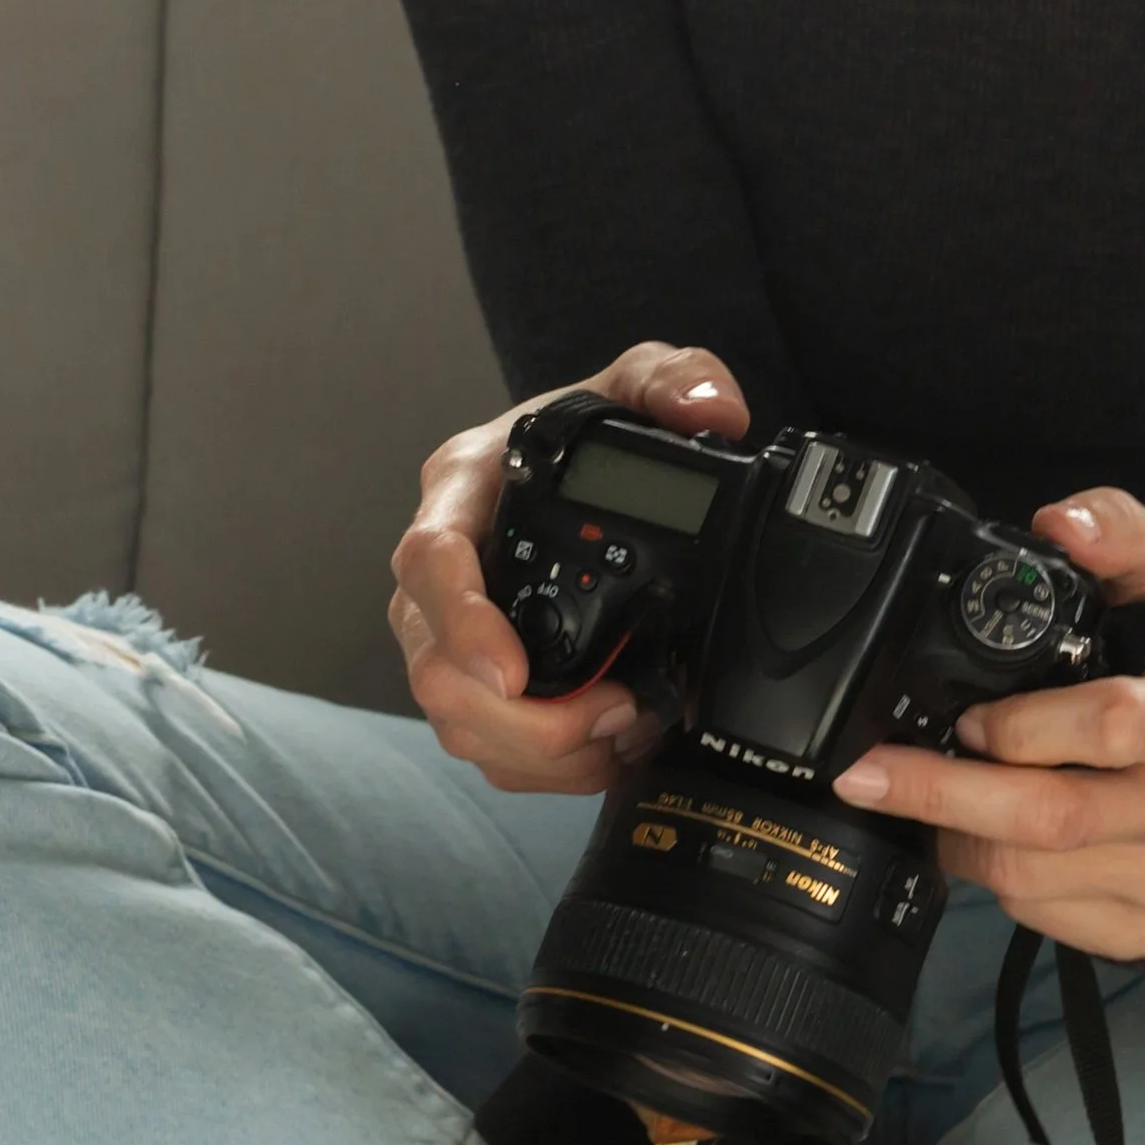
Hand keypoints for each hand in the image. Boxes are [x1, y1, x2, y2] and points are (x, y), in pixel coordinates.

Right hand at [389, 340, 747, 793]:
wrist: (581, 473)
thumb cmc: (587, 433)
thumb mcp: (635, 382)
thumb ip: (674, 378)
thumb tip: (713, 412)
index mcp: (463, 489)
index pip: (430, 559)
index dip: (462, 622)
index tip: (511, 672)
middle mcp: (441, 569)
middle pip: (436, 670)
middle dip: (524, 718)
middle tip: (614, 713)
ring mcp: (449, 632)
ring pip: (459, 723)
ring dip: (543, 749)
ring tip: (625, 728)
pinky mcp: (476, 681)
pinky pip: (488, 747)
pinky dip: (549, 766)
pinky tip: (608, 746)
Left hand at [830, 488, 1144, 958]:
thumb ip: (1121, 532)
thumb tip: (1060, 520)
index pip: (1112, 724)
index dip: (1022, 725)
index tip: (963, 715)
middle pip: (1053, 816)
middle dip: (942, 794)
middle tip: (867, 772)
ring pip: (1033, 877)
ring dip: (957, 836)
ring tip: (921, 797)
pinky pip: (1043, 918)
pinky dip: (993, 879)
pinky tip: (981, 837)